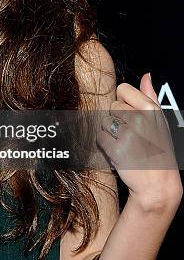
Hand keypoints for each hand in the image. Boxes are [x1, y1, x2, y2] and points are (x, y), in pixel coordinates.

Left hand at [97, 72, 182, 211]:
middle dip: (117, 118)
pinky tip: (120, 153)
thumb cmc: (159, 150)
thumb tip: (146, 76)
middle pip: (112, 105)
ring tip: (127, 144)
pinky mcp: (115, 149)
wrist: (157, 184)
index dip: (124, 101)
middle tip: (132, 134)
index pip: (122, 89)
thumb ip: (150, 96)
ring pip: (104, 121)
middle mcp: (139, 119)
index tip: (132, 116)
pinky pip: (100, 137)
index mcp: (151, 109)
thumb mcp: (160, 121)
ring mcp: (127, 134)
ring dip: (111, 132)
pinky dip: (106, 146)